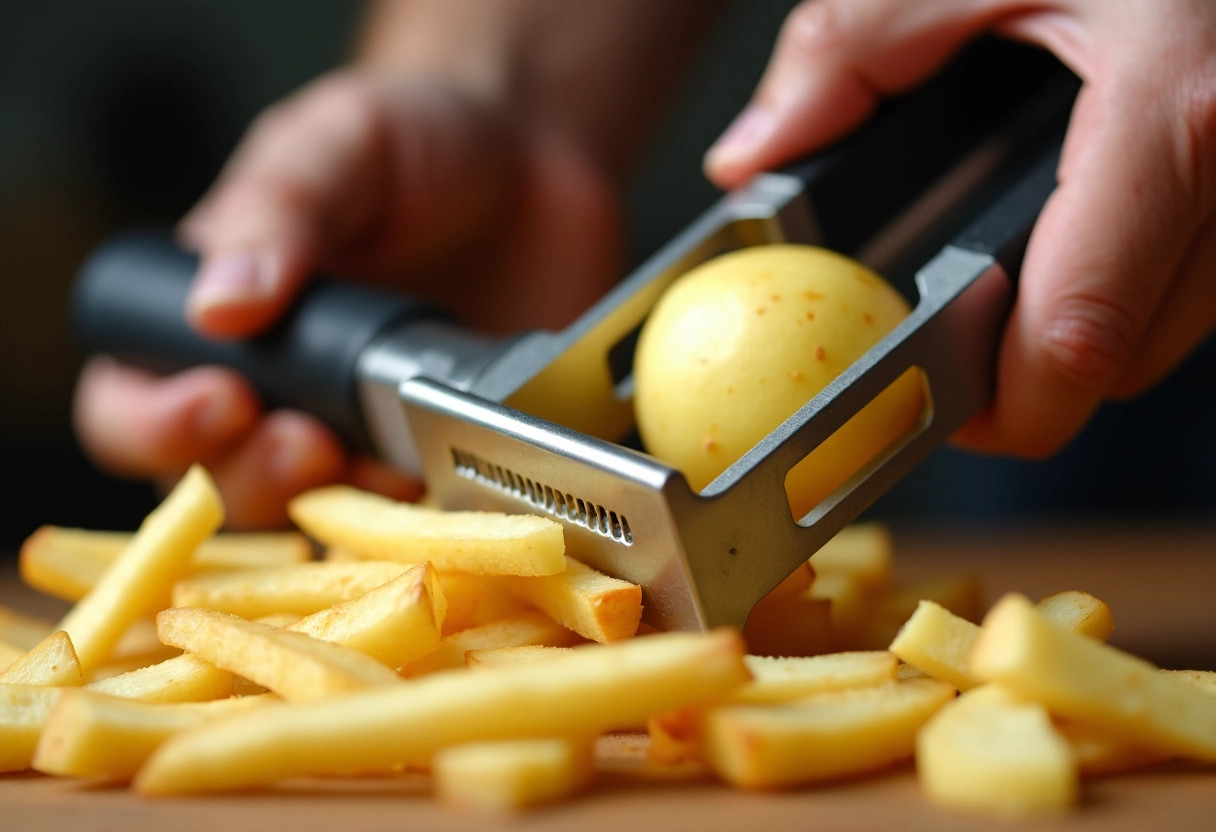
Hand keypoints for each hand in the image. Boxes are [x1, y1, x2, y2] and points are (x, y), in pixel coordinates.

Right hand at [74, 71, 623, 527]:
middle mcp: (273, 389)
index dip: (154, 424)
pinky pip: (410, 515)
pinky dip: (421, 516)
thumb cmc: (419, 141)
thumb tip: (219, 302)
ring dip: (339, 507)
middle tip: (314, 443)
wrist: (533, 168)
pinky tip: (445, 483)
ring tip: (388, 467)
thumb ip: (281, 209)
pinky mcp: (432, 452)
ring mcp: (354, 430)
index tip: (219, 401)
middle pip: (215, 482)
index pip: (131, 403)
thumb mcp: (343, 142)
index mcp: (214, 317)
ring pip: (310, 514)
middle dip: (253, 476)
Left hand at [705, 0, 1215, 458]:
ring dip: (1088, 326)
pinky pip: (1205, 276)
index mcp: (1172, 112)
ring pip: (1177, 328)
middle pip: (1128, 357)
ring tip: (1015, 282)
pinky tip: (1083, 232)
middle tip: (955, 348)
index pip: (1081, 335)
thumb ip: (849, 51)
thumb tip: (754, 153)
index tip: (936, 410)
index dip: (1002, 405)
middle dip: (1034, 376)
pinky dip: (1137, 277)